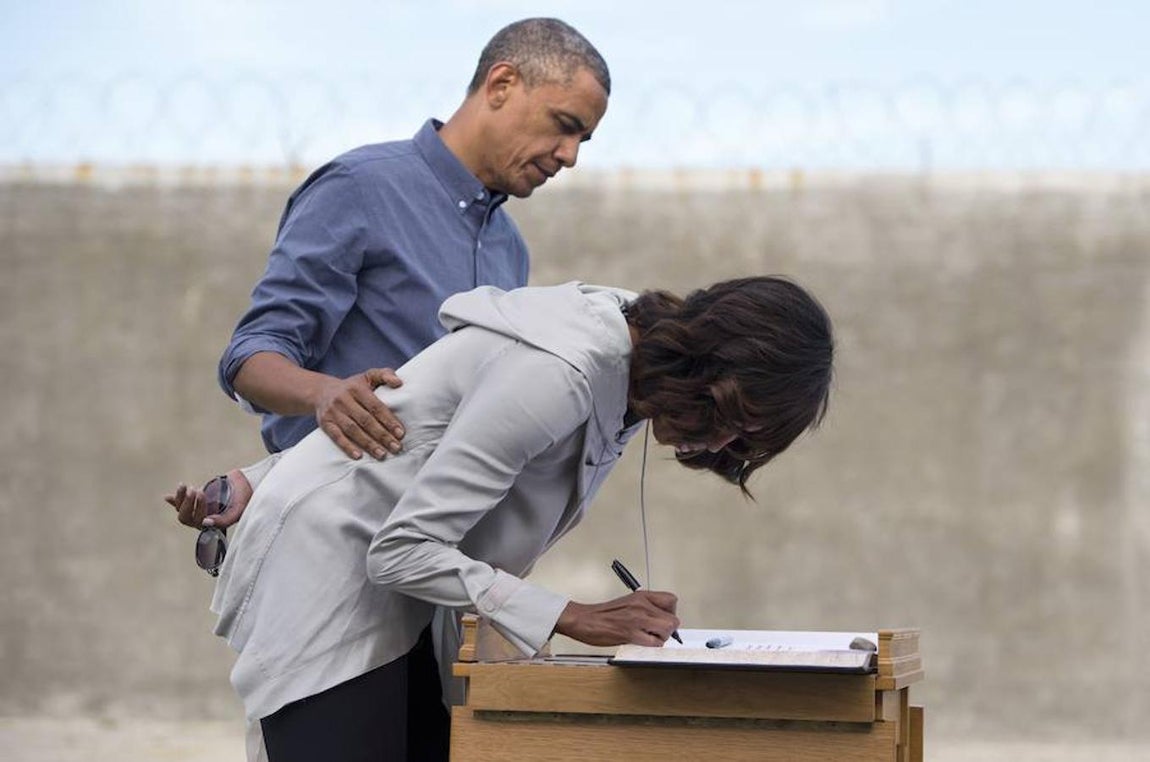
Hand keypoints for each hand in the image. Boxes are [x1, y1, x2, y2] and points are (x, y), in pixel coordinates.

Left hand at [164, 469, 252, 529]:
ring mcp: (198, 510)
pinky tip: (167, 497)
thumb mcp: (238, 510)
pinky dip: (175, 499)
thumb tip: (205, 523)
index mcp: (213, 525)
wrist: (247, 483)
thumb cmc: (245, 498)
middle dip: (188, 504)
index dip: (197, 508)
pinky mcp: (196, 500)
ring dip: (180, 499)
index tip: (202, 492)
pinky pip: (180, 503)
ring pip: (181, 512)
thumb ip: (224, 519)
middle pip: (185, 518)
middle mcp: (204, 520)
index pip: (197, 522)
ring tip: (187, 485)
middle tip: (197, 489)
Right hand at [315, 368, 404, 459]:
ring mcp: (333, 412)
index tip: (401, 433)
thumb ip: (385, 375)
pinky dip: (347, 447)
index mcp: (357, 388)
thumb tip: (399, 383)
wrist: (322, 391)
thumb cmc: (353, 386)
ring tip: (382, 454)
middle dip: (382, 435)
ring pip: (352, 430)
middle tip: (396, 448)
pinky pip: (336, 436)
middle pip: (365, 420)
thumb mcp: (368, 376)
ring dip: (368, 444)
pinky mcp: (325, 423)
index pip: (375, 406)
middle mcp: (343, 399)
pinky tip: (358, 456)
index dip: (388, 420)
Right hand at [554, 591, 679, 646]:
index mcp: (641, 596)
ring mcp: (637, 619)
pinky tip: (641, 642)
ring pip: (666, 632)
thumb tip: (661, 619)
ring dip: (660, 638)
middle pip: (673, 619)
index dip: (671, 612)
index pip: (671, 600)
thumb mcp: (628, 602)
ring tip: (648, 637)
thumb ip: (646, 608)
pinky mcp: (631, 633)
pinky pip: (654, 643)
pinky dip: (651, 646)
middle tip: (657, 632)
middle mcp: (642, 605)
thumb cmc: (603, 614)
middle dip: (668, 629)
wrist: (584, 619)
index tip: (663, 618)